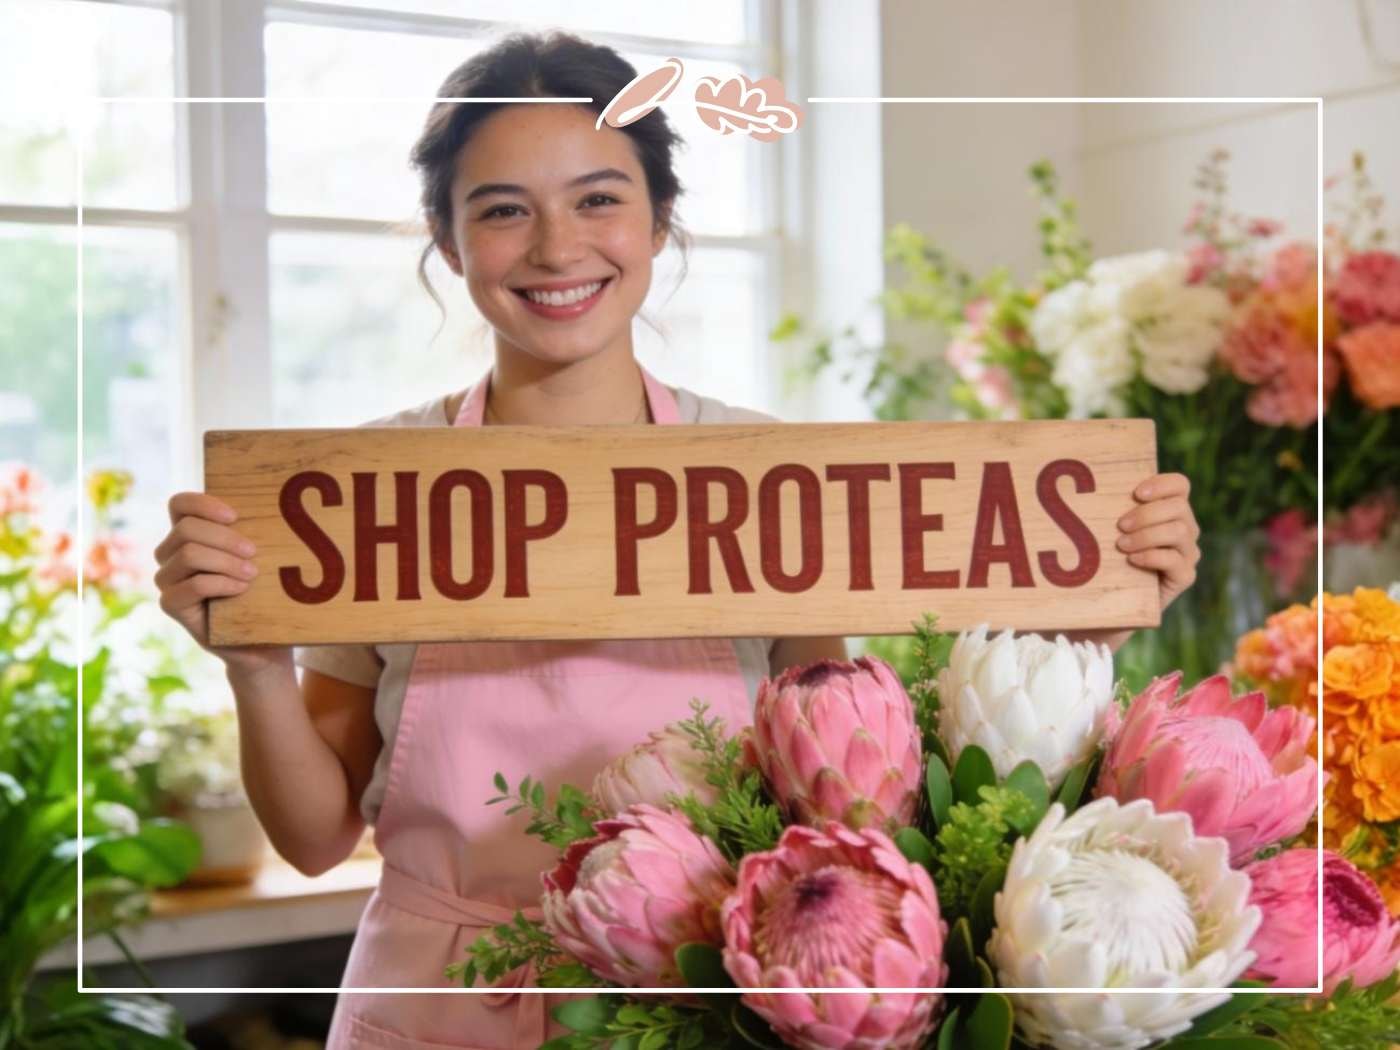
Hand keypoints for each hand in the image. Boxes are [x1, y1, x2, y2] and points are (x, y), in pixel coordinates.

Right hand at [153, 492, 291, 678]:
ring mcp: (167, 579)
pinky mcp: (171, 604)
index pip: (179, 504)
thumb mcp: (257, 557)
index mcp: (187, 534)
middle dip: (225, 538)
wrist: (261, 641)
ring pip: (189, 554)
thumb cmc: (262, 593)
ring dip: (226, 561)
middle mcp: (169, 554)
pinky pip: (192, 584)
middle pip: (187, 529)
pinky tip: (242, 589)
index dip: (204, 504)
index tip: (236, 516)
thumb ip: (249, 534)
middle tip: (254, 553)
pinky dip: (221, 583)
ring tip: (252, 574)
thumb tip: (271, 506)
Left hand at [1115, 472, 1200, 614]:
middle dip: (1147, 513)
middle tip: (1120, 525)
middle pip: (1179, 507)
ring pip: (1179, 531)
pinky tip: (1131, 560)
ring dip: (1147, 535)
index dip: (1161, 484)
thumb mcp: (1115, 530)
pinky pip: (1175, 560)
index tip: (1136, 494)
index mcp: (1172, 510)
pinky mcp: (1185, 576)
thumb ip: (1116, 510)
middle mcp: (1186, 528)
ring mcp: (1188, 553)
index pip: (1180, 485)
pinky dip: (1152, 556)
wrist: (1118, 599)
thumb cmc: (1113, 557)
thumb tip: (1097, 489)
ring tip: (1121, 545)